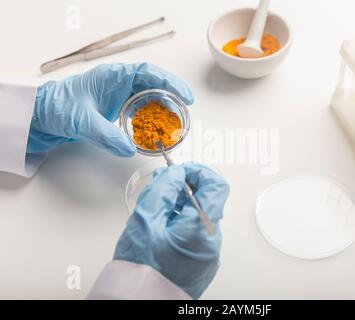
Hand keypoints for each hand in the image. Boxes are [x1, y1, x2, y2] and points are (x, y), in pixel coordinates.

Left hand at [27, 63, 193, 155]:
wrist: (42, 116)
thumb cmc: (58, 108)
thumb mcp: (81, 121)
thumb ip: (106, 135)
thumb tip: (130, 149)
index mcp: (112, 76)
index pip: (147, 73)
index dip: (169, 82)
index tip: (184, 95)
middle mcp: (119, 84)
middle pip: (153, 85)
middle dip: (172, 97)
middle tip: (186, 112)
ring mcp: (119, 97)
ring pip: (149, 99)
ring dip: (163, 110)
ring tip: (176, 123)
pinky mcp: (117, 110)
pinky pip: (140, 112)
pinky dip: (151, 120)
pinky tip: (157, 131)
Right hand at [114, 163, 229, 298]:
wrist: (139, 304)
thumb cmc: (141, 270)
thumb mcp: (145, 220)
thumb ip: (163, 190)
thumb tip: (176, 174)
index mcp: (202, 229)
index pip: (216, 185)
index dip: (198, 172)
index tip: (180, 171)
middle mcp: (211, 242)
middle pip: (207, 201)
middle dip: (184, 188)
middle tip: (162, 187)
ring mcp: (208, 254)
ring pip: (199, 217)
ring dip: (180, 206)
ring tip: (156, 211)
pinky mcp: (201, 262)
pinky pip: (195, 234)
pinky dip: (180, 223)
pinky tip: (161, 228)